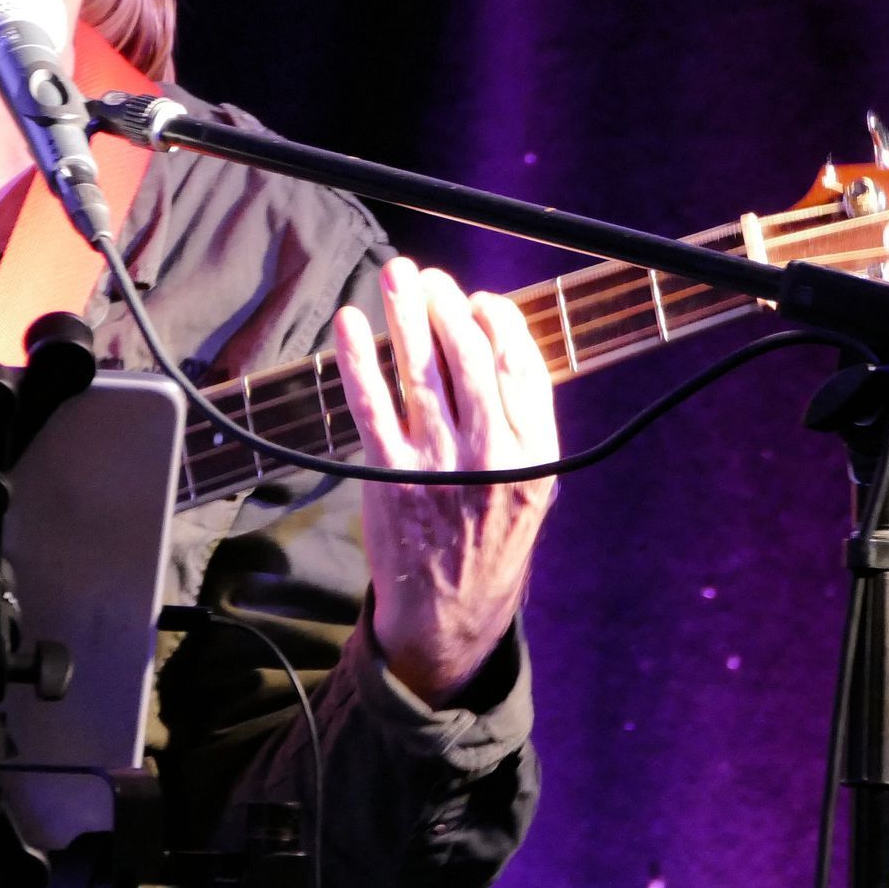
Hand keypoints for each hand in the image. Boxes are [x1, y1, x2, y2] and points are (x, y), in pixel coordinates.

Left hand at [333, 257, 558, 706]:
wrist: (450, 613)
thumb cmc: (489, 535)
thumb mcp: (531, 482)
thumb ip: (520, 420)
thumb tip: (490, 340)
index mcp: (535, 452)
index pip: (521, 363)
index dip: (497, 320)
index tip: (477, 299)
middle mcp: (492, 454)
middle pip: (469, 356)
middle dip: (446, 305)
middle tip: (428, 278)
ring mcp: (439, 463)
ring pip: (421, 370)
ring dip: (406, 313)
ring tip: (397, 274)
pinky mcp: (390, 475)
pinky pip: (372, 403)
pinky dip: (360, 358)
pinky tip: (352, 322)